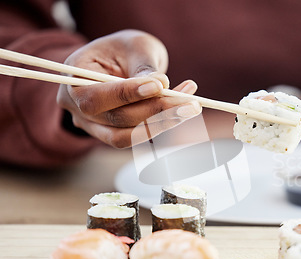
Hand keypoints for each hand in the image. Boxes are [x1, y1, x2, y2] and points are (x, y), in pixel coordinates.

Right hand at [57, 29, 201, 147]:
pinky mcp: (114, 134)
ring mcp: (94, 126)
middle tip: (189, 102)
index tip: (159, 86)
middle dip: (154, 111)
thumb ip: (143, 66)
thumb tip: (160, 85)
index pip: (96, 96)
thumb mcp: (134, 46)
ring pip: (127, 135)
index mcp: (73, 79)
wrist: (122, 61)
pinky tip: (185, 107)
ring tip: (191, 107)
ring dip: (163, 123)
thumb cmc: (124, 48)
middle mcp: (77, 108)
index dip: (127, 94)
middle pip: (115, 119)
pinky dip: (163, 124)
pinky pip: (138, 136)